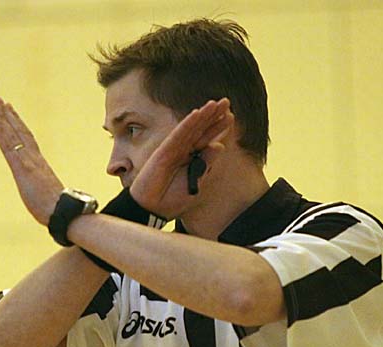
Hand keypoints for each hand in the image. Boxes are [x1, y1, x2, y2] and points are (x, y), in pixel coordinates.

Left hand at [0, 97, 63, 224]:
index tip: (11, 112)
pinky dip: (2, 132)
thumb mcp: (49, 195)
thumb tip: (51, 195)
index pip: (28, 140)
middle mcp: (34, 159)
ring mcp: (29, 162)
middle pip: (21, 132)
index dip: (18, 125)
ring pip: (15, 135)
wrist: (63, 213)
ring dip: (4, 118)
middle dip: (9, 115)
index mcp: (40, 164)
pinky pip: (10, 147)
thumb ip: (46, 189)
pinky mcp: (22, 168)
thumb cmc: (59, 209)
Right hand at [129, 98, 233, 217]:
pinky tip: (197, 113)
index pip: (207, 140)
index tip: (230, 116)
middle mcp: (184, 151)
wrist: (152, 208)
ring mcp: (174, 149)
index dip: (218, 128)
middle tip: (227, 102)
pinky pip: (178, 135)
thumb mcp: (196, 183)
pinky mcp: (164, 151)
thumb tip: (219, 146)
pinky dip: (187, 124)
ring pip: (191, 128)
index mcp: (192, 159)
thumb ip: (207, 165)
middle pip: (201, 130)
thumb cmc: (172, 199)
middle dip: (214, 116)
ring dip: (203, 115)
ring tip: (215, 103)